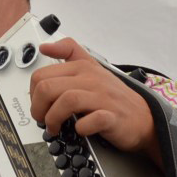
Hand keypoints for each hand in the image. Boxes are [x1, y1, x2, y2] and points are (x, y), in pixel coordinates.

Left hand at [29, 38, 158, 160]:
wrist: (143, 118)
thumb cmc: (114, 97)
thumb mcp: (92, 67)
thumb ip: (70, 52)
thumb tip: (45, 46)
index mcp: (83, 67)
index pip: (42, 74)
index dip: (32, 93)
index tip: (39, 104)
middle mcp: (91, 79)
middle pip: (48, 87)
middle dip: (38, 108)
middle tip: (42, 119)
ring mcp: (102, 97)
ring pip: (66, 100)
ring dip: (53, 118)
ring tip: (55, 127)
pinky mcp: (111, 116)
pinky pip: (89, 120)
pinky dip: (80, 128)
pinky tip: (80, 130)